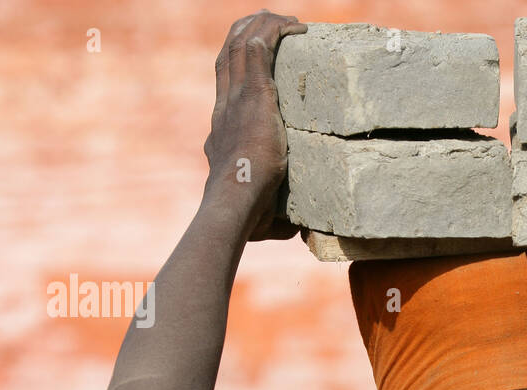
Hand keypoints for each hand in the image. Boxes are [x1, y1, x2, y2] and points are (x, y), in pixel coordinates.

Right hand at [203, 10, 306, 240]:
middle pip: (226, 58)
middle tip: (268, 25)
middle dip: (245, 35)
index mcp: (223, 133)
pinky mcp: (254, 95)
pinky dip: (273, 32)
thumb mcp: (264, 212)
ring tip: (283, 17)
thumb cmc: (248, 217)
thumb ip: (279, 216)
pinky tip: (293, 25)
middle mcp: (224, 110)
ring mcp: (235, 100)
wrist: (235, 203)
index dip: (238, 70)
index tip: (257, 63)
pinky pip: (258, 49)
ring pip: (238, 45)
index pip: (225, 91)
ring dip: (260, 26)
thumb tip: (303, 232)